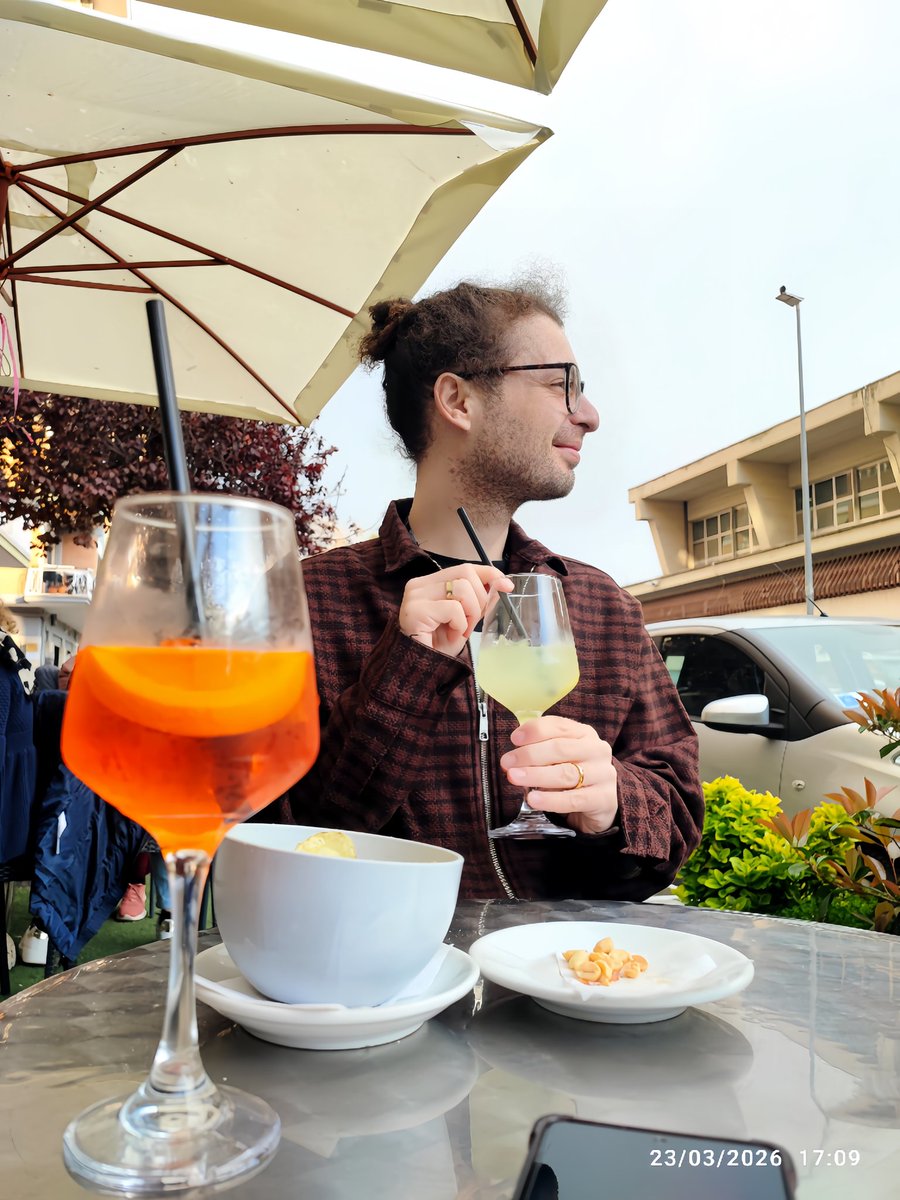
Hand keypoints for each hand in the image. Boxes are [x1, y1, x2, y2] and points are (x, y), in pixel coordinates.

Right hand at [398, 565, 510, 656]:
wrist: (424, 668)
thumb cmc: (440, 644)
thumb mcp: (467, 618)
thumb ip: (481, 599)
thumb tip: (503, 583)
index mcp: (430, 583)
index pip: (465, 568)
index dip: (488, 574)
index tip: (506, 585)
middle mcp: (419, 585)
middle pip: (466, 573)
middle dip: (479, 600)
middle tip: (470, 623)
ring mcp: (415, 596)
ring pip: (462, 588)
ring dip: (469, 614)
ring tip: (459, 630)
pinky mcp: (415, 610)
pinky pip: (453, 608)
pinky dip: (459, 624)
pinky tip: (451, 635)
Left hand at [500, 716, 617, 834]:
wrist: (601, 804)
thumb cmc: (574, 775)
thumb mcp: (560, 758)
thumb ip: (541, 750)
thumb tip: (513, 754)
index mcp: (585, 734)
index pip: (559, 726)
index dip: (535, 731)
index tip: (514, 739)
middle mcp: (597, 750)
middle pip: (560, 748)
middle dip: (529, 755)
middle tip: (507, 763)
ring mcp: (603, 774)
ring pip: (566, 773)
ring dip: (536, 775)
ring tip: (514, 777)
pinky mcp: (604, 799)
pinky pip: (573, 799)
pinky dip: (551, 800)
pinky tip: (533, 799)